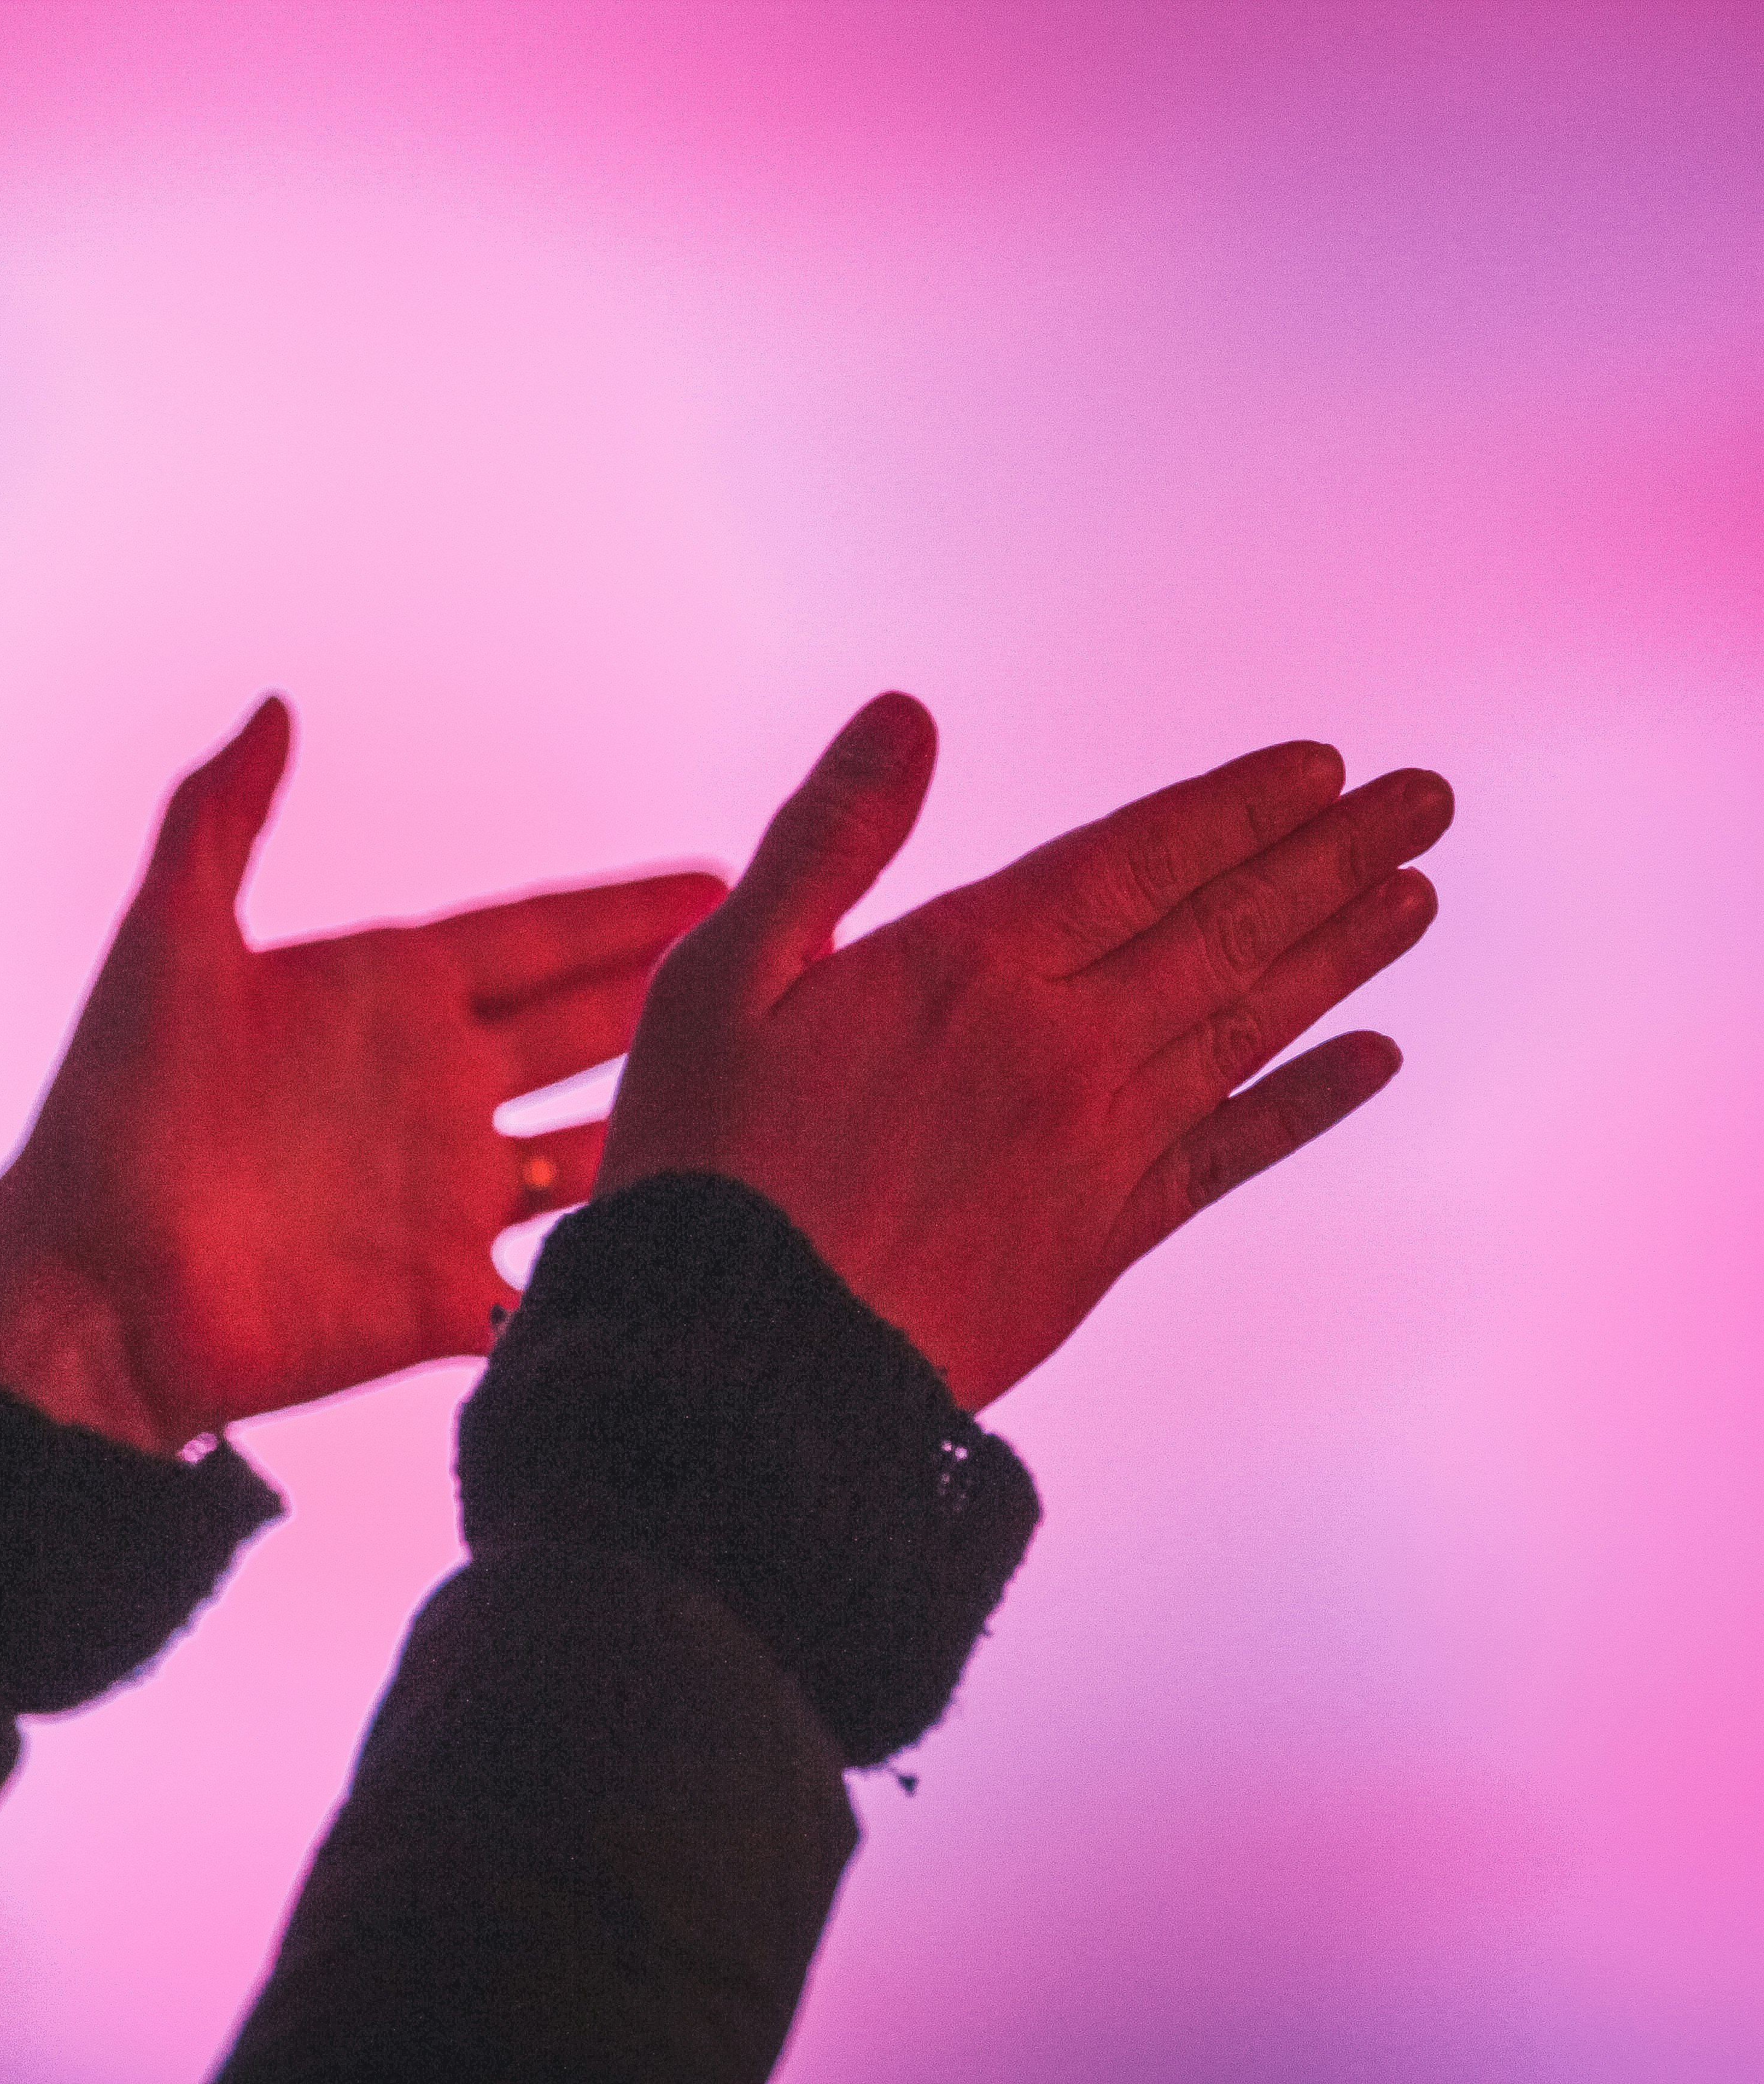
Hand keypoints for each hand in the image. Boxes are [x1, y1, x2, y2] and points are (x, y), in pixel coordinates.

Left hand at [0, 698, 721, 1454]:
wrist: (91, 1289)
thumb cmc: (111, 1112)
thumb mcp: (165, 941)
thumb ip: (221, 818)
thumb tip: (270, 708)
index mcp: (381, 995)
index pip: (531, 937)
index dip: (618, 913)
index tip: (716, 877)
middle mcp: (429, 1087)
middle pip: (583, 1028)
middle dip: (674, 995)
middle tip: (784, 959)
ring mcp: (444, 1195)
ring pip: (591, 1146)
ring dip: (670, 1118)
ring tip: (769, 1092)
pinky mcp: (446, 1297)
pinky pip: (556, 1272)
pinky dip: (622, 1257)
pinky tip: (703, 1233)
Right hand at [599, 692, 1452, 1411]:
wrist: (744, 1365)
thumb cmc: (705, 1165)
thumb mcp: (721, 976)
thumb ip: (829, 841)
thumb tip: (905, 717)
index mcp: (966, 967)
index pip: (1138, 858)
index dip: (1236, 808)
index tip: (1322, 766)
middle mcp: (1059, 1047)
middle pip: (1223, 929)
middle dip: (1329, 856)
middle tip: (1422, 801)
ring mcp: (1096, 1147)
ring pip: (1247, 1027)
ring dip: (1340, 953)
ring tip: (1413, 896)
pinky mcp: (1101, 1240)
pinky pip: (1230, 1153)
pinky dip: (1305, 1102)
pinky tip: (1369, 1061)